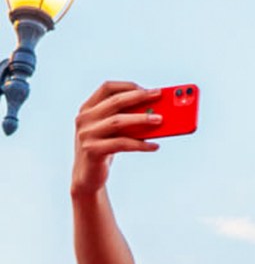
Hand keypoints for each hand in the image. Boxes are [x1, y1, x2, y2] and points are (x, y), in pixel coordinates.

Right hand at [71, 81, 161, 195]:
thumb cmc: (106, 149)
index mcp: (88, 108)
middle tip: (160, 95)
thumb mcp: (114, 131)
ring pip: (118, 121)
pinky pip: (121, 143)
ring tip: (161, 120)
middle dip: (139, 97)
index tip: (148, 89)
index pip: (107, 88)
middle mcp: (84, 118)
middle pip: (115, 101)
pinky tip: (155, 146)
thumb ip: (127, 119)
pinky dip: (141, 144)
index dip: (128, 86)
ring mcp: (86, 134)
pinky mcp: (92, 150)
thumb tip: (158, 111)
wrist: (88, 177)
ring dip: (142, 119)